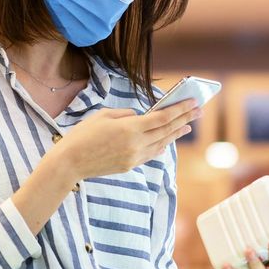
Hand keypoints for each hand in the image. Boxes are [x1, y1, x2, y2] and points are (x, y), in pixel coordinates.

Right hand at [56, 99, 199, 179]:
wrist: (70, 163)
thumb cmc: (83, 135)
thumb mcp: (104, 115)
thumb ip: (126, 115)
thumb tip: (140, 117)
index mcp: (131, 128)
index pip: (163, 117)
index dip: (180, 109)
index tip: (193, 102)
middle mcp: (137, 144)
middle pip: (167, 130)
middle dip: (184, 119)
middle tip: (198, 111)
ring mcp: (134, 157)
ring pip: (161, 143)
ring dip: (176, 133)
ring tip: (187, 126)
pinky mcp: (130, 166)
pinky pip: (151, 154)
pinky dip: (161, 146)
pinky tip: (167, 142)